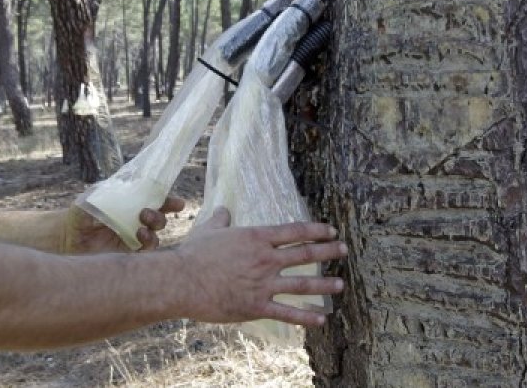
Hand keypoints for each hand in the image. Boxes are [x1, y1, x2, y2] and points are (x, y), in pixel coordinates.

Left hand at [62, 196, 186, 253]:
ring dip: (154, 231)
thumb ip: (109, 193)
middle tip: (145, 213)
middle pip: (160, 218)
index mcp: (132, 203)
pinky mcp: (127, 253)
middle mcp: (136, 220)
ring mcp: (133, 237)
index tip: (178, 204)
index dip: (169, 202)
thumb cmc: (80, 212)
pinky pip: (144, 251)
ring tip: (141, 228)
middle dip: (161, 215)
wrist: (67, 235)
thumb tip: (127, 190)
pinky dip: (146, 245)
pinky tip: (138, 239)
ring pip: (155, 235)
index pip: (156, 201)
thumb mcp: (92, 197)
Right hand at [173, 207, 346, 327]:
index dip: (316, 230)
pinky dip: (306, 317)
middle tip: (344, 250)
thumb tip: (224, 209)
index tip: (331, 231)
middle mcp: (266, 260)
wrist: (182, 280)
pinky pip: (287, 313)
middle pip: (305, 255)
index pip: (295, 231)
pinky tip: (322, 319)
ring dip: (324, 284)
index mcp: (257, 238)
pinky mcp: (257, 306)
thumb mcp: (209, 229)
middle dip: (328, 252)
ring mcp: (263, 284)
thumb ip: (222, 219)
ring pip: (302, 284)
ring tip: (340, 284)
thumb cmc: (194, 254)